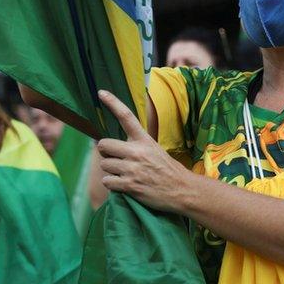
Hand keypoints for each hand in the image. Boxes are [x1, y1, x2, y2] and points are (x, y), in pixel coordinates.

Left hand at [96, 90, 191, 212]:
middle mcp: (137, 152)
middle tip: (115, 158)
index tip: (101, 93)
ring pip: (104, 164)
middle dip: (106, 152)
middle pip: (103, 144)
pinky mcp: (130, 185)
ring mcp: (133, 169)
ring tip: (123, 174)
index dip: (113, 103)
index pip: (126, 117)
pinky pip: (107, 181)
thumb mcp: (155, 150)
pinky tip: (123, 184)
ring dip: (110, 170)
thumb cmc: (168, 170)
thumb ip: (137, 144)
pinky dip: (112, 183)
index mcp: (144, 140)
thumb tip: (116, 144)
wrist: (182, 190)